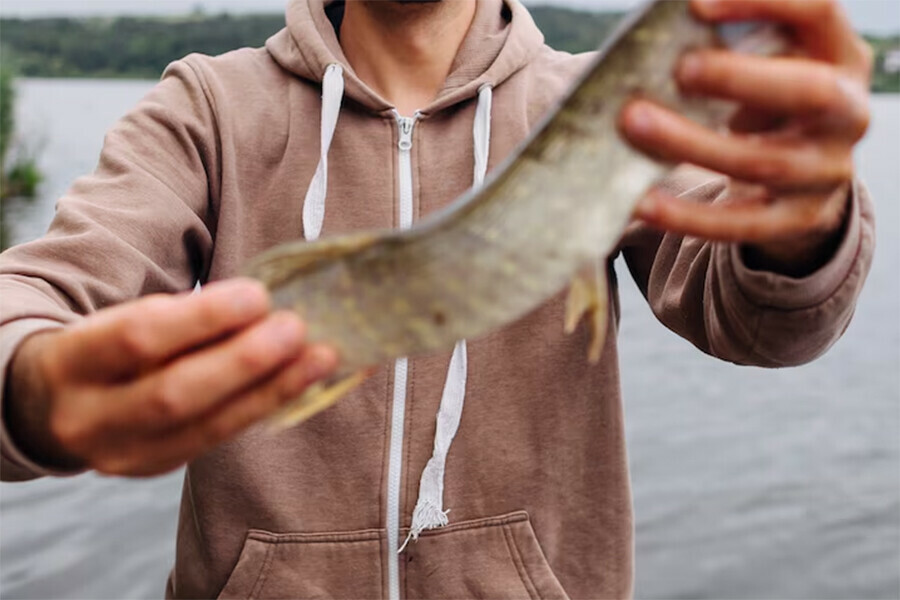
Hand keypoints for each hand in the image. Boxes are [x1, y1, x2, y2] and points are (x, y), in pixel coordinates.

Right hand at [4, 279, 337, 476]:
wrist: (51, 405)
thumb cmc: (102, 348)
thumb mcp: (120, 321)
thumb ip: (181, 319)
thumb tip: (264, 304)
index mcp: (73, 362)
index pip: (138, 337)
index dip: (203, 317)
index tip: (258, 294)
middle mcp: (91, 418)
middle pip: (175, 394)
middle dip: (244, 362)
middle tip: (297, 328)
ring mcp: (125, 454)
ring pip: (206, 428)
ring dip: (272, 389)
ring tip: (321, 356)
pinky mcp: (158, 468)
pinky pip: (219, 439)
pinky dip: (266, 407)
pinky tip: (303, 383)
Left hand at [622, 0, 871, 259]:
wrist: (802, 178)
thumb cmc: (768, 102)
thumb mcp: (770, 64)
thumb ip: (733, 44)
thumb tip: (661, 25)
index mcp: (841, 58)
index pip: (818, 13)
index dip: (762, 4)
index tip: (695, 5)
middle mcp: (848, 114)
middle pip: (807, 91)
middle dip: (738, 78)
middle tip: (679, 69)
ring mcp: (826, 173)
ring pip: (760, 161)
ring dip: (691, 142)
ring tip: (634, 123)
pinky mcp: (797, 221)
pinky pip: (739, 223)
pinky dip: (686, 215)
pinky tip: (642, 201)